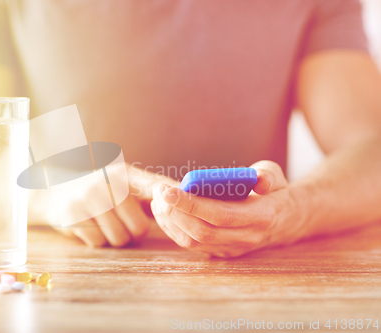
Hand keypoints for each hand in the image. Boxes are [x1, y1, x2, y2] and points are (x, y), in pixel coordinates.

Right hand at [54, 163, 178, 246]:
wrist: (55, 191)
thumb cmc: (100, 192)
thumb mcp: (122, 184)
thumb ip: (150, 192)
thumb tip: (189, 203)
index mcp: (124, 173)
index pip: (156, 185)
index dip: (172, 200)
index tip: (186, 210)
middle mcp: (107, 182)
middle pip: (140, 226)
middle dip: (135, 232)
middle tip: (124, 223)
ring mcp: (88, 198)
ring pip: (120, 238)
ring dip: (117, 238)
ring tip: (106, 223)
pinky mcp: (72, 215)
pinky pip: (99, 243)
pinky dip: (98, 241)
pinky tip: (90, 225)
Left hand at [151, 161, 305, 256]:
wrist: (286, 220)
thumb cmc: (274, 191)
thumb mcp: (276, 176)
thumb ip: (266, 176)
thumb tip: (259, 181)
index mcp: (260, 216)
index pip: (220, 214)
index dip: (191, 204)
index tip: (168, 191)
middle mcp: (246, 237)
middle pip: (201, 232)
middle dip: (174, 212)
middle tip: (158, 192)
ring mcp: (233, 248)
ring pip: (193, 242)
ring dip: (169, 221)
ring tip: (156, 200)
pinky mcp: (222, 252)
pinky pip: (192, 245)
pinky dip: (173, 229)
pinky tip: (163, 212)